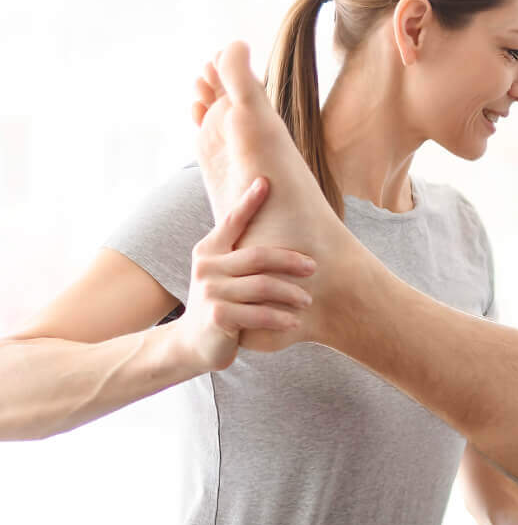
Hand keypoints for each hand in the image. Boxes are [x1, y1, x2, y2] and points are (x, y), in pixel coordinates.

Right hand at [173, 177, 316, 372]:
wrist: (195, 342)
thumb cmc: (221, 304)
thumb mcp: (224, 276)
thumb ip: (241, 257)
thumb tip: (276, 233)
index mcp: (209, 251)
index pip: (232, 221)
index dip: (249, 202)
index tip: (266, 182)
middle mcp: (207, 266)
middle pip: (259, 256)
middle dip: (291, 260)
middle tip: (314, 268)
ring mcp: (211, 291)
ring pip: (263, 286)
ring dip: (292, 293)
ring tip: (308, 300)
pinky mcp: (217, 316)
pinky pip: (259, 313)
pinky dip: (281, 317)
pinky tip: (295, 322)